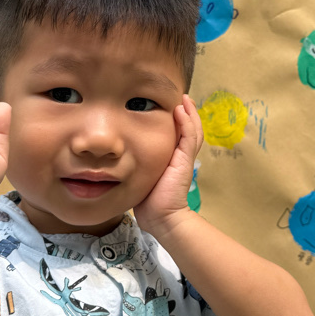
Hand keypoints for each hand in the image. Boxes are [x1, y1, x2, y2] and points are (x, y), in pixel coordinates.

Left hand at [133, 95, 202, 238]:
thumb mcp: (142, 176)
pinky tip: (180, 110)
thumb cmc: (149, 201)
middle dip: (188, 113)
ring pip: (193, 130)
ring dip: (190, 113)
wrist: (161, 217)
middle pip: (190, 130)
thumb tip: (122, 155)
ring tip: (185, 99)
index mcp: (173, 159)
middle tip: (184, 98)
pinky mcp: (184, 161)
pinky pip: (188, 137)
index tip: (173, 107)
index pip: (180, 135)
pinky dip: (186, 122)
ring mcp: (184, 158)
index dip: (180, 121)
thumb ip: (139, 164)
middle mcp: (181, 157)